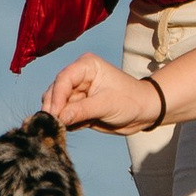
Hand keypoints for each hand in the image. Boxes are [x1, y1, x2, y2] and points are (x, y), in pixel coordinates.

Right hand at [41, 53, 156, 131]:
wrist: (144, 112)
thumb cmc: (130, 101)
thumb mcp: (106, 105)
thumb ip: (81, 110)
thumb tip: (58, 118)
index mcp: (86, 66)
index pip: (64, 79)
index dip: (56, 97)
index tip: (53, 115)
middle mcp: (78, 77)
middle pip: (55, 91)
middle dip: (53, 108)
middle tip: (51, 126)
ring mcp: (77, 92)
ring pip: (57, 104)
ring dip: (58, 117)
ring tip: (59, 129)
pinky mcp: (78, 106)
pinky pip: (64, 115)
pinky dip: (65, 123)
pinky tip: (71, 128)